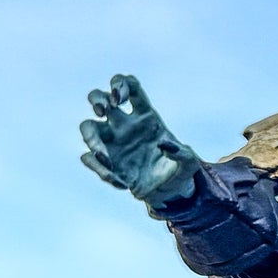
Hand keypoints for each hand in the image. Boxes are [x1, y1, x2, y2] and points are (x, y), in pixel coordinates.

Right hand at [80, 74, 201, 207]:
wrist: (168, 192)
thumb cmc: (179, 170)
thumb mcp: (189, 164)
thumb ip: (183, 154)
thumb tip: (165, 146)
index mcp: (146, 115)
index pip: (129, 86)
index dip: (120, 85)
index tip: (119, 100)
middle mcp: (124, 124)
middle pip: (100, 97)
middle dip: (96, 99)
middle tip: (102, 112)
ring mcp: (111, 142)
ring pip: (87, 127)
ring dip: (91, 139)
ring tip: (105, 158)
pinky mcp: (105, 162)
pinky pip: (90, 159)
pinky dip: (102, 171)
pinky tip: (122, 184)